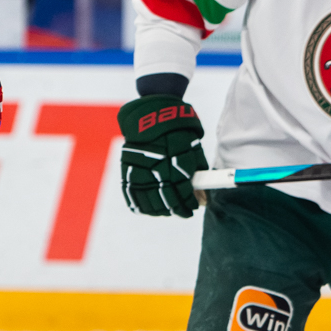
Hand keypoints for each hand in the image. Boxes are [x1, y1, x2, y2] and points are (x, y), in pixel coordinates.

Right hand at [118, 94, 208, 217]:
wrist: (150, 118)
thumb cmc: (176, 133)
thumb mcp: (193, 151)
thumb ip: (198, 176)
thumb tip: (201, 198)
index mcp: (176, 167)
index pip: (184, 196)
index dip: (190, 205)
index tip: (194, 207)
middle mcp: (158, 173)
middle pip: (168, 203)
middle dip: (178, 210)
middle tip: (183, 212)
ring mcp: (141, 175)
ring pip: (150, 204)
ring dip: (161, 211)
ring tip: (168, 211)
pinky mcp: (128, 174)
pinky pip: (134, 198)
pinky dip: (143, 207)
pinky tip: (151, 209)